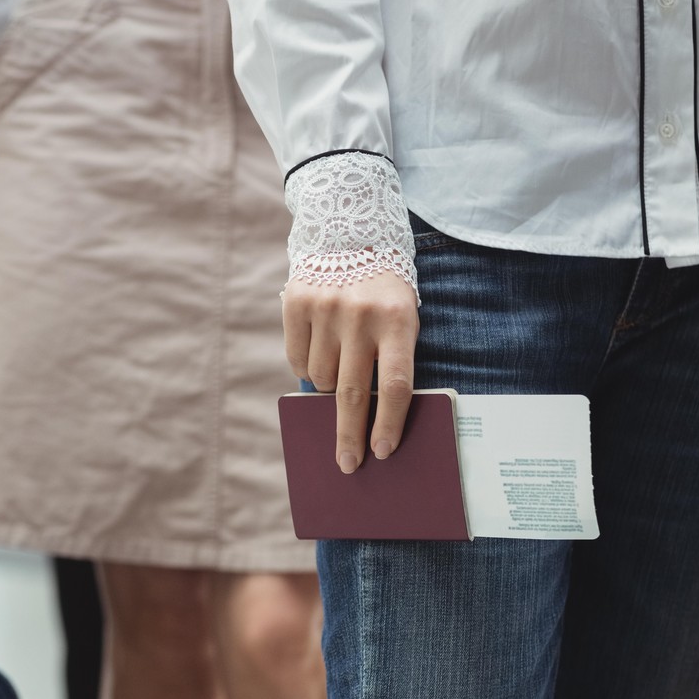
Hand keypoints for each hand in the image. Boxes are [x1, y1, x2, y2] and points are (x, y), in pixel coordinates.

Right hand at [282, 271, 419, 473]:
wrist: (349, 235)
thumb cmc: (383, 294)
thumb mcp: (401, 318)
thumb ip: (389, 360)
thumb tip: (369, 421)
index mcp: (398, 319)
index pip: (394, 383)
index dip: (388, 423)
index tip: (382, 452)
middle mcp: (360, 314)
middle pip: (353, 392)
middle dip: (350, 434)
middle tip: (348, 464)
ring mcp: (326, 308)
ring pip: (320, 378)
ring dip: (328, 386)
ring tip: (339, 364)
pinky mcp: (297, 302)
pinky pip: (297, 359)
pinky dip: (307, 366)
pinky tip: (319, 349)